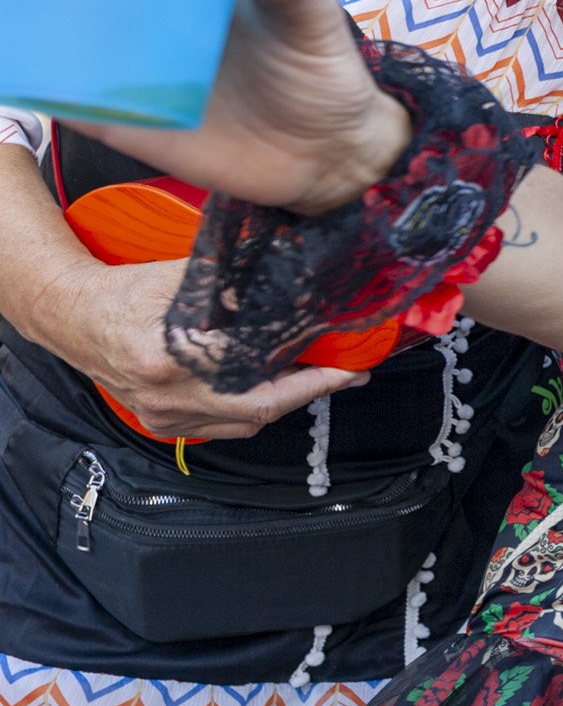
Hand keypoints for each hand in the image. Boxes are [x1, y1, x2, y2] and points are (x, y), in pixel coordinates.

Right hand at [40, 256, 364, 438]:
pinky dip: (252, 411)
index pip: (257, 374)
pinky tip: (270, 387)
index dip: (309, 375)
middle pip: (259, 409)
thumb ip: (233, 284)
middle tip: (347, 372)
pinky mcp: (161, 425)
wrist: (73, 319)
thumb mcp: (180, 277)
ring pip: (245, 423)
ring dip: (284, 401)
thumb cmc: (124, 293)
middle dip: (310, 391)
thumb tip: (294, 286)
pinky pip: (222, 428)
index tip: (347, 367)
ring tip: (315, 374)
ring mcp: (163, 416)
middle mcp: (168, 396)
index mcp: (171, 356)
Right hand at [68, 0, 408, 212]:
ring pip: (68, 29)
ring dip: (39, 13)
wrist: (323, 155)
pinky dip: (45, 80)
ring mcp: (134, 61)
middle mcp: (154, 10)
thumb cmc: (319, 71)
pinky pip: (70, 95)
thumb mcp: (313, 22)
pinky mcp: (124, 114)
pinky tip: (30, 63)